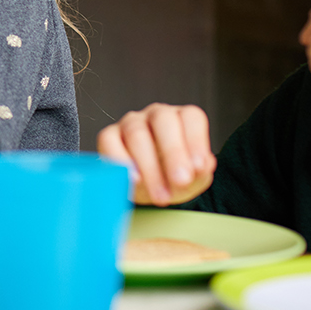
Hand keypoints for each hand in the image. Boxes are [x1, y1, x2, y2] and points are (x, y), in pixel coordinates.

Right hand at [96, 103, 215, 205]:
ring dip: (150, 167)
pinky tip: (134, 180)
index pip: (191, 118)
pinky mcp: (109, 136)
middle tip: (180, 181)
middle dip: (173, 152)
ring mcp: (131, 123)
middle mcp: (156, 115)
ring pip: (137, 133)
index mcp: (182, 118)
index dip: (196, 140)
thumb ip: (201, 171)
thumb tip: (201, 166)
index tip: (198, 167)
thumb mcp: (194, 177)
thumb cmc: (173, 177)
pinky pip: (109, 141)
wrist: (148, 189)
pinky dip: (120, 161)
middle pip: (163, 121)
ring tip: (160, 194)